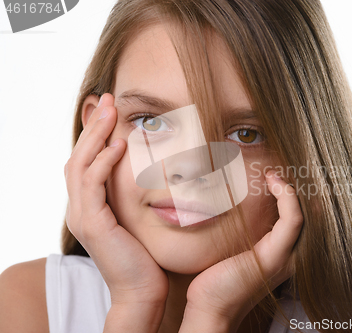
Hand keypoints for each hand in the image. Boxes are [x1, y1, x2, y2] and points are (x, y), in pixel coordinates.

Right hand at [64, 93, 168, 306]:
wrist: (143, 290)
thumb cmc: (147, 255)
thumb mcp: (139, 217)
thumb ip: (137, 195)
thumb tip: (156, 169)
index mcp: (90, 206)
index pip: (86, 161)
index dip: (96, 133)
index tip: (111, 108)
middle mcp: (80, 208)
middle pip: (78, 156)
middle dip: (93, 126)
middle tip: (107, 98)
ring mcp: (82, 216)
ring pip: (80, 165)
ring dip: (96, 135)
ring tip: (111, 111)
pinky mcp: (92, 225)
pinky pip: (92, 186)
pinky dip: (102, 163)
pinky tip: (118, 146)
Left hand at [179, 170, 303, 331]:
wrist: (210, 306)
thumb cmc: (215, 276)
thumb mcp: (232, 245)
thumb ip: (240, 226)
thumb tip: (227, 198)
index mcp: (282, 250)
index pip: (297, 214)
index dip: (290, 191)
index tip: (271, 173)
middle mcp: (291, 253)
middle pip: (306, 212)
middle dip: (296, 186)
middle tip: (276, 168)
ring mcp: (287, 255)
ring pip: (303, 212)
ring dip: (290, 187)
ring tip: (272, 173)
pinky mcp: (277, 256)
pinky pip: (292, 219)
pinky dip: (286, 196)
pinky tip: (273, 182)